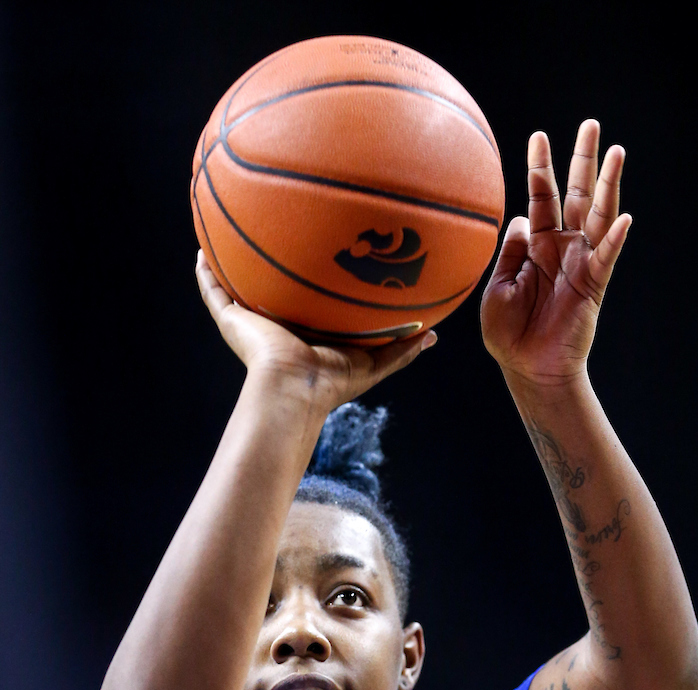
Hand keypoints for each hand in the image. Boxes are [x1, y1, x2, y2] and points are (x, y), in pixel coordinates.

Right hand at [195, 250, 436, 411]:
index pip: (307, 302)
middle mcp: (277, 325)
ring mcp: (251, 322)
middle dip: (272, 266)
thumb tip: (434, 336)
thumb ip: (402, 347)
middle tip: (278, 231)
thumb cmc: (334, 380)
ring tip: (229, 231)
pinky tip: (202, 249)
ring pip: (237, 286)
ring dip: (232, 263)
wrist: (296, 389)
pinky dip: (205, 272)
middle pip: (272, 290)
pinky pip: (213, 290)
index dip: (311, 281)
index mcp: (306, 332)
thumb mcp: (375, 361)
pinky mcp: (231, 320)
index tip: (320, 254)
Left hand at [480, 120, 631, 387]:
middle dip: (583, 159)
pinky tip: (623, 219)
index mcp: (537, 244)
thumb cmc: (508, 333)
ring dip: (608, 184)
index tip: (539, 135)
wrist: (528, 368)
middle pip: (575, 194)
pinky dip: (614, 239)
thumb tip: (521, 216)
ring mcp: (581, 262)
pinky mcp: (594, 284)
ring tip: (617, 151)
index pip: (541, 196)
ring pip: (597, 215)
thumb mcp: (497, 288)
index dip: (540, 167)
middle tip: (591, 124)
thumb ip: (509, 253)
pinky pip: (606, 257)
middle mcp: (562, 246)